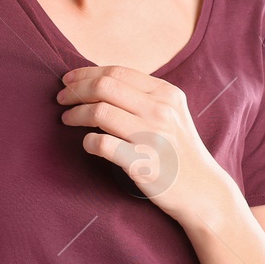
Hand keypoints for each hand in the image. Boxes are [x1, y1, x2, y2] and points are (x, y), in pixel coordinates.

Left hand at [55, 64, 233, 226]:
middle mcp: (161, 111)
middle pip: (104, 87)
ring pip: (99, 112)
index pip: (116, 72)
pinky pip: (103, 144)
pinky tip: (86, 143)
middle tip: (61, 99)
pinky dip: (87, 141)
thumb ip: (141, 95)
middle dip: (75, 90)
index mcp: (166, 93)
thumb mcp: (171, 112)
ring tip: (67, 119)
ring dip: (75, 114)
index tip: (68, 80)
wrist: (202, 190)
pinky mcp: (143, 164)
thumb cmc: (178, 149)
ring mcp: (153, 137)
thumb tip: (96, 81)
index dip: (86, 73)